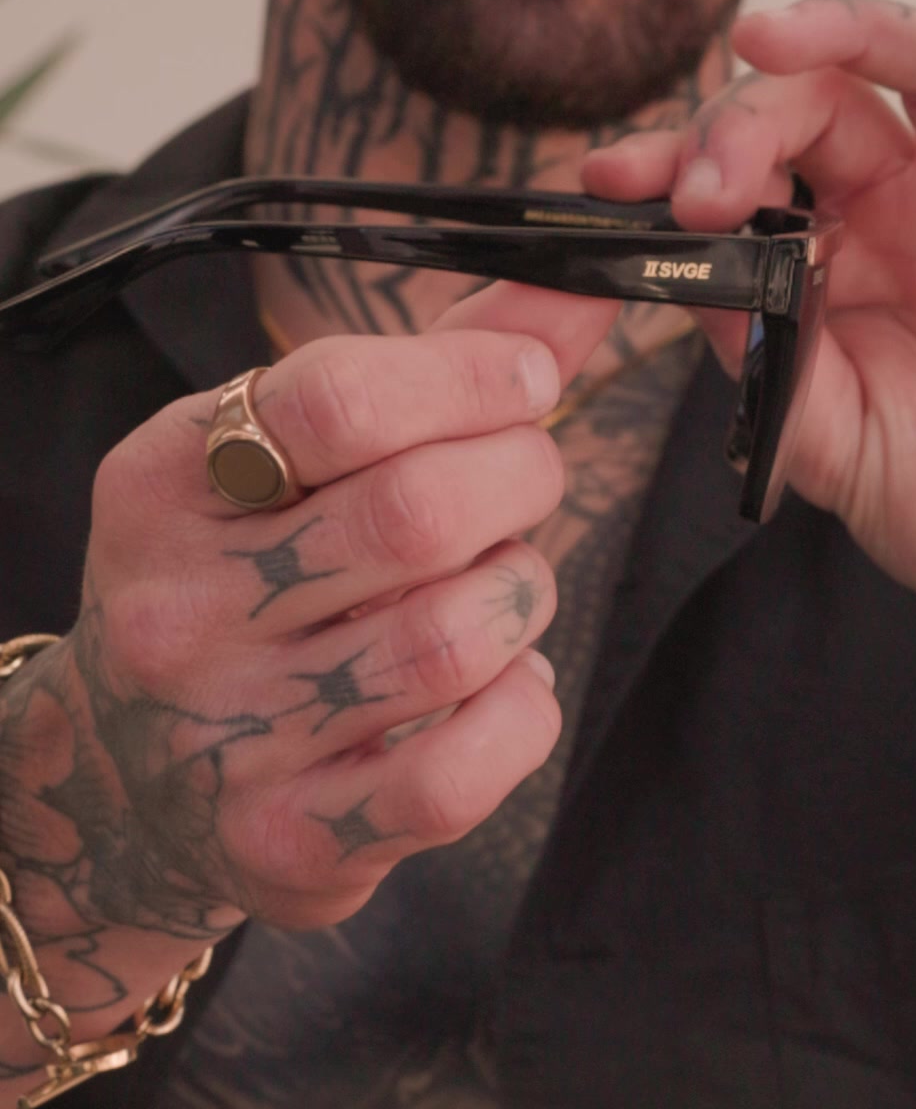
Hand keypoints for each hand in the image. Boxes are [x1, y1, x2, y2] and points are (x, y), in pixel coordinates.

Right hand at [16, 288, 615, 959]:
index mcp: (168, 479)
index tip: (526, 379)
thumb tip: (581, 279)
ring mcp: (227, 736)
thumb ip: (439, 359)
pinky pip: (460, 771)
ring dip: (522, 590)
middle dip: (521, 476)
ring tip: (501, 580)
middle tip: (524, 478)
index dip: (471, 376)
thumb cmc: (246, 569)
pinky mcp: (289, 843)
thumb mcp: (291, 450)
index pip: (338, 398)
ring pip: (455, 638)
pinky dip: (520, 709)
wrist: (128, 775)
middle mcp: (180, 607)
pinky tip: (498, 681)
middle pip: (417, 513)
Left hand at [584, 0, 915, 673]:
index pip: (751, 164)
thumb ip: (768, 358)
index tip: (610, 177)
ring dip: (847, 33)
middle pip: (822, 99)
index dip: (678, 157)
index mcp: (839, 246)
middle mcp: (910, 200)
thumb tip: (689, 274)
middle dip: (742, 120)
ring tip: (767, 36)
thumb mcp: (830, 441)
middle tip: (698, 182)